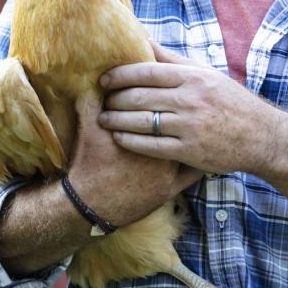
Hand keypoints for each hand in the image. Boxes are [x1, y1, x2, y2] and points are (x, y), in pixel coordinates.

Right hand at [65, 90, 201, 227]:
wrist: (89, 204)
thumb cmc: (88, 164)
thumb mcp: (88, 129)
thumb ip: (91, 103)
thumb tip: (89, 83)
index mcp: (145, 127)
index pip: (165, 100)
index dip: (167, 90)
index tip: (168, 86)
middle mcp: (162, 146)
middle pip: (182, 121)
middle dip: (185, 110)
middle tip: (185, 101)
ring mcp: (169, 169)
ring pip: (192, 145)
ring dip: (194, 132)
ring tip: (196, 121)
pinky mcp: (171, 188)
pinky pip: (193, 173)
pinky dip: (197, 162)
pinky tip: (199, 153)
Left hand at [99, 41, 277, 175]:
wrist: (262, 136)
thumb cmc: (230, 101)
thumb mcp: (206, 74)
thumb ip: (172, 59)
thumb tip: (143, 38)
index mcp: (193, 77)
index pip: (147, 72)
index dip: (120, 75)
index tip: (104, 79)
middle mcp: (190, 99)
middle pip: (139, 97)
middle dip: (114, 99)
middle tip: (101, 100)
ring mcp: (190, 126)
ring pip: (141, 121)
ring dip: (116, 120)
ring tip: (103, 119)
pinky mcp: (190, 151)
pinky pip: (150, 145)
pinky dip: (130, 140)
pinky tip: (119, 137)